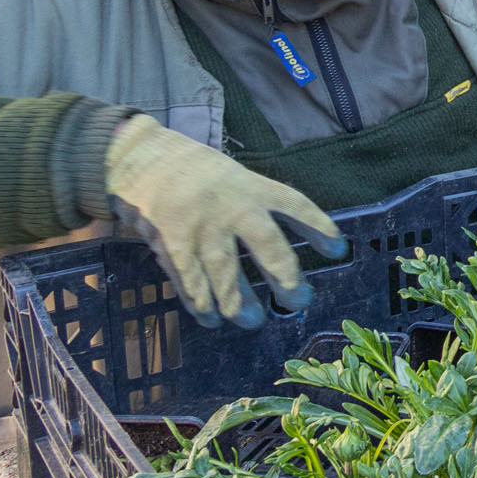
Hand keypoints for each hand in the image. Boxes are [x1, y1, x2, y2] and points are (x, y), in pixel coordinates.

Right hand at [105, 114, 345, 328]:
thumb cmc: (190, 169)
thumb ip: (252, 203)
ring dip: (241, 303)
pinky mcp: (171, 242)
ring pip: (228, 273)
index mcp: (251, 185)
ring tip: (253, 321)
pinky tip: (211, 318)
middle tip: (298, 301)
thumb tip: (277, 246)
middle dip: (286, 278)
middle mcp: (231, 205)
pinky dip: (201, 304)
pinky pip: (191, 281)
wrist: (137, 157)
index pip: (295, 205)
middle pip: (268, 246)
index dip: (319, 227)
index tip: (338, 250)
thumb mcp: (230, 174)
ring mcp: (201, 226)